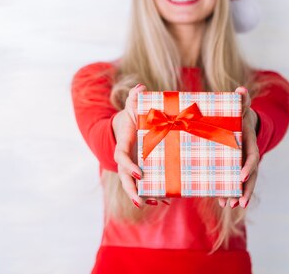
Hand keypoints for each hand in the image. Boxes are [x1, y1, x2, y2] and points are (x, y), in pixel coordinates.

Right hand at [112, 84, 169, 207]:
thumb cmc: (131, 116)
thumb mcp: (132, 106)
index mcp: (123, 145)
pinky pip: (146, 185)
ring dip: (144, 195)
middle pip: (125, 179)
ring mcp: (133, 167)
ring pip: (134, 185)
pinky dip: (155, 193)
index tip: (140, 173)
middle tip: (140, 201)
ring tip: (156, 202)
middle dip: (132, 190)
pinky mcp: (142, 171)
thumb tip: (140, 87)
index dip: (128, 166)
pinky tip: (167, 200)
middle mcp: (126, 160)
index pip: (121, 158)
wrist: (128, 127)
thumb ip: (134, 97)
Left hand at [218, 86, 259, 208]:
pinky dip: (228, 191)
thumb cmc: (240, 113)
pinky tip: (222, 201)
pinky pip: (232, 181)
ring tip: (229, 206)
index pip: (252, 156)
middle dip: (246, 190)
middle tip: (238, 202)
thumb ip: (242, 99)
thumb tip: (241, 89)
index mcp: (250, 143)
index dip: (249, 166)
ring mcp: (242, 164)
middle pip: (250, 176)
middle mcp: (248, 156)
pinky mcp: (233, 167)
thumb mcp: (241, 106)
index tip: (242, 175)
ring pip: (243, 183)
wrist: (242, 121)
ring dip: (237, 194)